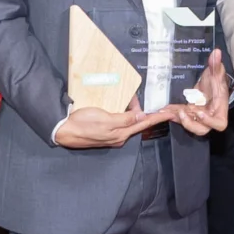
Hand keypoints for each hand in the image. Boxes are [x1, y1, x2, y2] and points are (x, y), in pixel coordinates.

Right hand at [53, 103, 168, 148]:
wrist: (63, 131)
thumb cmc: (83, 124)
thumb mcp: (106, 120)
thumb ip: (125, 119)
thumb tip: (141, 117)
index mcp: (121, 134)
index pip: (144, 123)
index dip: (157, 117)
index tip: (170, 112)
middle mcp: (119, 136)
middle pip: (137, 122)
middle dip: (142, 110)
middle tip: (138, 97)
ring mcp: (111, 134)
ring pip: (127, 120)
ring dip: (131, 110)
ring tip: (131, 99)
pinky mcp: (103, 131)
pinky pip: (118, 120)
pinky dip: (122, 112)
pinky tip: (120, 107)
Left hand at [171, 50, 231, 135]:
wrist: (209, 84)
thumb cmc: (215, 82)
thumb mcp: (216, 73)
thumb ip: (216, 65)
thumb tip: (216, 52)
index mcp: (219, 110)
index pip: (218, 124)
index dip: (209, 122)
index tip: (199, 112)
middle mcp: (208, 117)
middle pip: (201, 130)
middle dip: (190, 123)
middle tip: (181, 112)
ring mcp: (197, 116)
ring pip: (188, 124)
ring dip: (178, 119)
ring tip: (168, 110)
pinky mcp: (188, 113)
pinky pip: (179, 116)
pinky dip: (171, 113)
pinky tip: (163, 109)